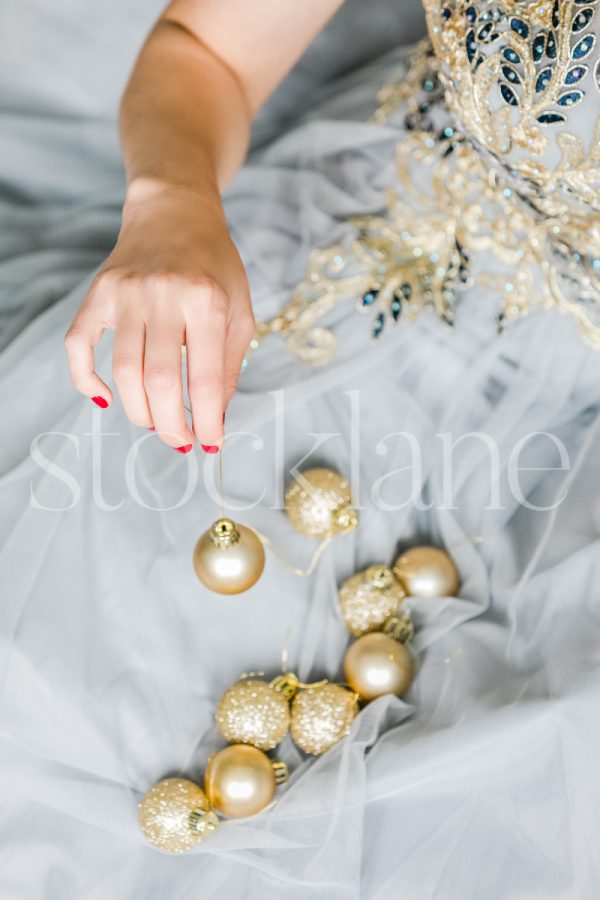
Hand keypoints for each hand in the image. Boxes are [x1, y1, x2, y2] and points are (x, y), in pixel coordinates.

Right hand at [64, 180, 254, 451]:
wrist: (175, 213)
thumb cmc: (214, 266)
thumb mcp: (239, 310)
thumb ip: (229, 364)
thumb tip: (215, 416)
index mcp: (206, 300)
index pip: (204, 378)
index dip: (207, 420)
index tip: (210, 442)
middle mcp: (163, 295)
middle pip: (160, 382)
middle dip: (171, 425)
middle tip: (181, 441)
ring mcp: (125, 293)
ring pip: (124, 372)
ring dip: (139, 411)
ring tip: (155, 423)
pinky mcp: (98, 293)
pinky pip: (78, 344)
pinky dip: (85, 378)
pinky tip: (105, 398)